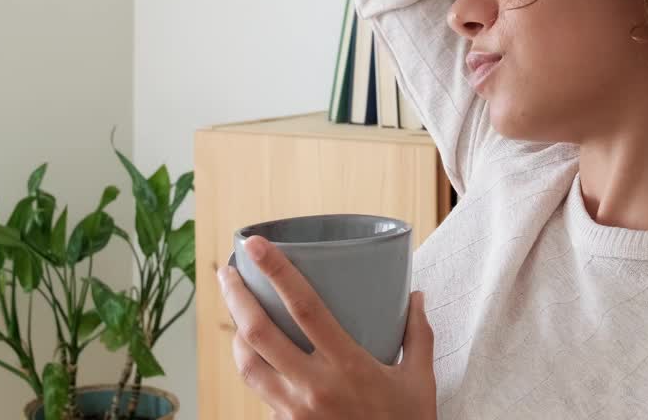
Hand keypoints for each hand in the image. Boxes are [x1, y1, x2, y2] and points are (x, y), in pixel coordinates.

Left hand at [217, 235, 437, 419]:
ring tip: (236, 314)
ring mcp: (295, 411)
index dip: (277, 271)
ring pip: (248, 365)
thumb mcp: (420, 380)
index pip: (304, 307)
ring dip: (235, 334)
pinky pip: (260, 394)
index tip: (255, 245)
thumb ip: (417, 335)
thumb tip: (417, 296)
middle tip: (228, 272)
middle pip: (259, 332)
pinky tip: (256, 357)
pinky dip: (253, 370)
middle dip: (237, 297)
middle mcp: (314, 386)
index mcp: (348, 365)